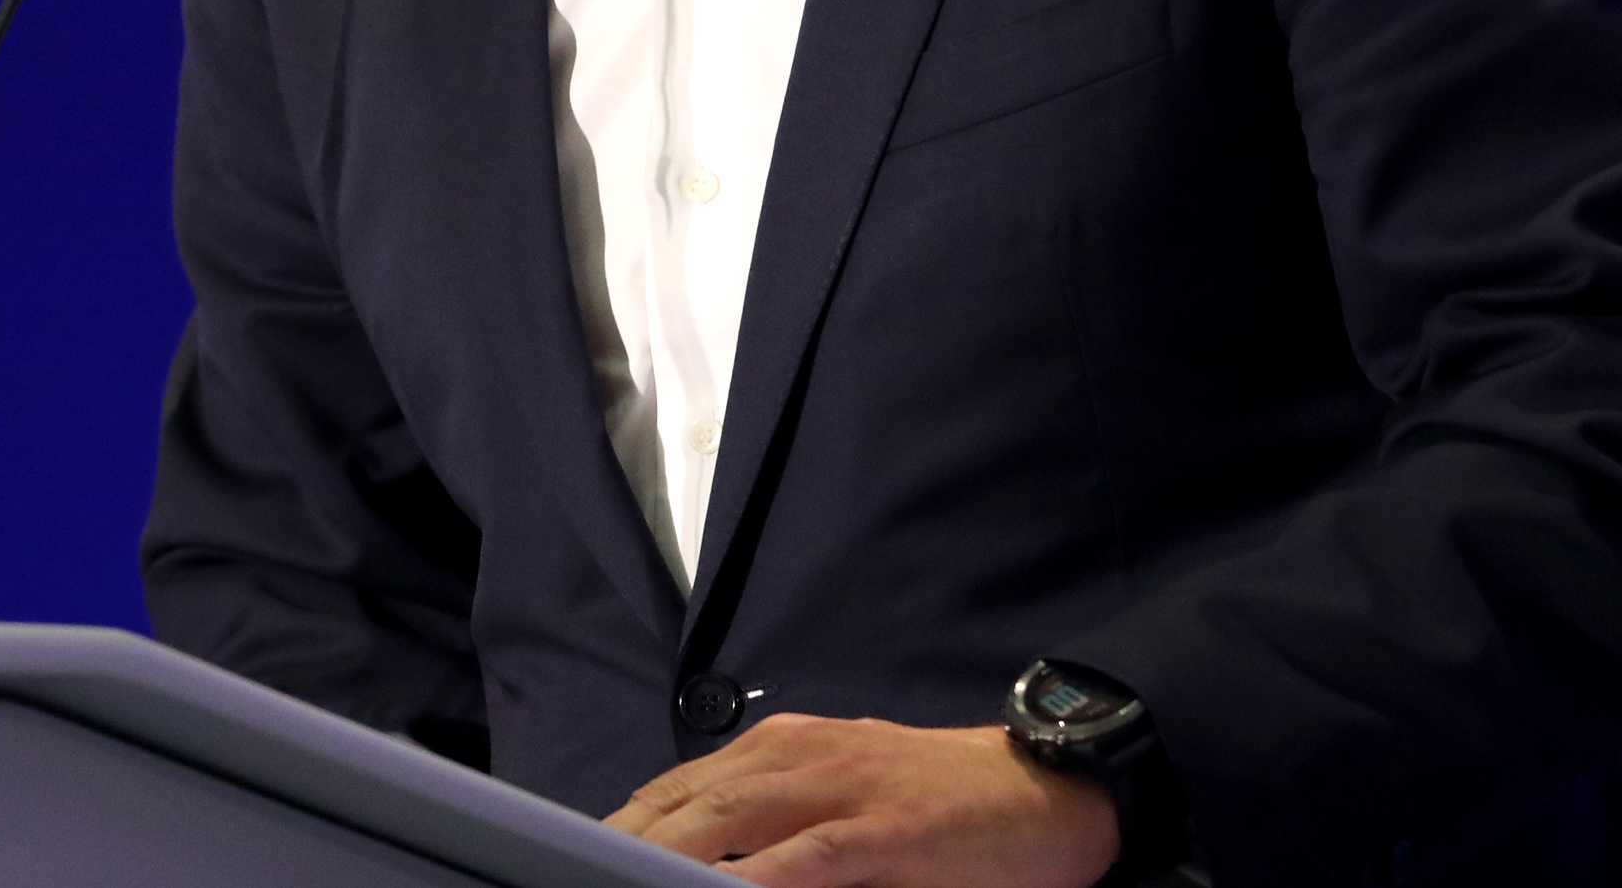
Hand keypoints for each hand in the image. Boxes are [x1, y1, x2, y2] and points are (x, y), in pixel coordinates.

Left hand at [605, 713, 1115, 886]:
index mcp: (782, 748)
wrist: (1045, 786)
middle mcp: (801, 754)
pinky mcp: (890, 828)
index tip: (576, 854)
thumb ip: (776, 824)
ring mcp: (845, 786)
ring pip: (735, 816)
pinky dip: (764, 874)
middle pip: (690, 799)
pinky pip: (812, 853)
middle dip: (628, 841)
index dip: (625, 821)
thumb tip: (706, 868)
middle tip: (575, 873)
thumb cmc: (936, 804)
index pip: (680, 785)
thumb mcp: (843, 800)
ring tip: (626, 881)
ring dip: (675, 854)